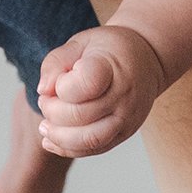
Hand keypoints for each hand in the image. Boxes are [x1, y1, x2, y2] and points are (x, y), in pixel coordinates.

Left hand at [36, 24, 166, 157]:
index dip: (62, 86)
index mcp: (113, 67)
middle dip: (52, 111)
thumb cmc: (110, 49)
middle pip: (81, 115)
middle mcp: (123, 96)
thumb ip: (57, 61)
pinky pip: (95, 150)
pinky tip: (51, 141)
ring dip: (59, 137)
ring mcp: (126, 118)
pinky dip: (68, 149)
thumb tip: (43, 89)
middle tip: (45, 101)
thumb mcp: (82, 42)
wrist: (148, 60)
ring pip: (89, 140)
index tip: (59, 79)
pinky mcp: (124, 134)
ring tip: (45, 126)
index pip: (86, 84)